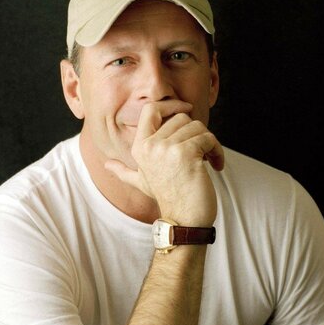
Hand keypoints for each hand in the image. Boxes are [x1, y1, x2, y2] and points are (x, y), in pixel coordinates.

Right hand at [105, 100, 223, 226]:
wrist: (183, 220)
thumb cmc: (167, 198)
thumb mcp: (141, 182)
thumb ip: (124, 171)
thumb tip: (106, 165)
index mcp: (139, 147)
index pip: (151, 109)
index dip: (170, 104)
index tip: (186, 109)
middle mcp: (150, 146)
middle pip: (181, 117)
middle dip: (195, 133)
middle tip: (201, 152)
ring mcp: (167, 149)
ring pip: (197, 126)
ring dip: (209, 143)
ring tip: (209, 160)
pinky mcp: (186, 154)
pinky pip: (208, 138)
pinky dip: (217, 151)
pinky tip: (216, 166)